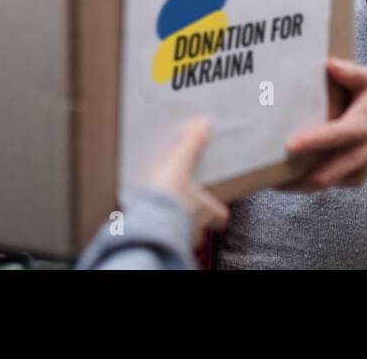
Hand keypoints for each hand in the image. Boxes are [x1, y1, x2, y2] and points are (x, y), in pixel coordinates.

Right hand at [146, 118, 229, 239]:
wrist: (146, 226)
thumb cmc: (167, 199)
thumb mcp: (180, 164)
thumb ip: (192, 145)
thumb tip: (204, 125)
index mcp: (203, 208)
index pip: (219, 214)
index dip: (219, 211)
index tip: (220, 209)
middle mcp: (194, 226)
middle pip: (200, 224)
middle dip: (193, 215)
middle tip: (185, 204)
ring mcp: (178, 237)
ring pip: (182, 231)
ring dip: (175, 221)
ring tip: (163, 211)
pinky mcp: (158, 241)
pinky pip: (161, 235)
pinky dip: (157, 228)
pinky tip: (148, 221)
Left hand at [280, 58, 366, 191]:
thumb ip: (351, 73)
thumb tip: (328, 65)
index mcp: (361, 128)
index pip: (335, 137)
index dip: (312, 143)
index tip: (289, 145)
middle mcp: (360, 154)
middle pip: (326, 174)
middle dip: (297, 178)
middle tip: (268, 175)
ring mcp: (357, 171)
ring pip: (324, 185)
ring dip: (297, 185)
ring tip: (269, 181)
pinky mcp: (353, 180)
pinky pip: (327, 185)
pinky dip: (306, 184)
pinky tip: (285, 179)